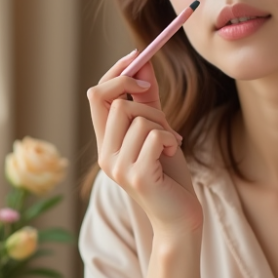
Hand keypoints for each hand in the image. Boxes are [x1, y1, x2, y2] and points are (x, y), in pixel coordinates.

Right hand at [87, 50, 203, 236]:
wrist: (181, 220)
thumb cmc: (170, 177)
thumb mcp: (158, 132)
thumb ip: (148, 100)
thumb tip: (143, 62)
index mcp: (105, 144)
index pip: (96, 96)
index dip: (116, 73)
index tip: (138, 57)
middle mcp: (105, 155)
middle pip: (114, 103)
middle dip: (146, 102)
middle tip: (164, 117)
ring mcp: (118, 168)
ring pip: (138, 118)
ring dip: (163, 124)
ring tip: (171, 143)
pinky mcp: (137, 176)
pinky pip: (153, 136)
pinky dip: (169, 139)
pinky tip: (173, 152)